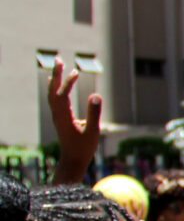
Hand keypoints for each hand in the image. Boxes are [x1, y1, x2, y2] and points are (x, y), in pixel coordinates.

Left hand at [46, 59, 102, 173]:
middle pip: (53, 90)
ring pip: (51, 94)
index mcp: (63, 116)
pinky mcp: (59, 118)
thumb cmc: (83, 147)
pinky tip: (56, 84)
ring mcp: (57, 116)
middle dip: (56, 75)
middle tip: (59, 59)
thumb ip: (93, 113)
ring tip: (58, 66)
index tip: (76, 72)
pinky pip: (53, 99)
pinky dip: (55, 88)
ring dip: (55, 79)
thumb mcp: (92, 131)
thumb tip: (95, 95)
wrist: (72, 160)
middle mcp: (57, 114)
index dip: (67, 82)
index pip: (62, 94)